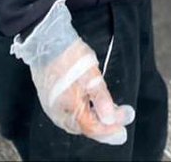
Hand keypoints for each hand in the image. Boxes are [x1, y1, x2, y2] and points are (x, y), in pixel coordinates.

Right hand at [11, 0, 133, 144]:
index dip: (109, 130)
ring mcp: (52, 107)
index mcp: (69, 109)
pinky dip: (83, 113)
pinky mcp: (49, 100)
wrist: (46, 41)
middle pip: (84, 127)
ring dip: (93, 120)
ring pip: (76, 121)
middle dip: (103, 126)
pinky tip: (90, 106)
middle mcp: (58, 114)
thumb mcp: (91, 75)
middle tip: (119, 121)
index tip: (123, 128)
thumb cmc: (68, 56)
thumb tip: (111, 119)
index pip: (92, 128)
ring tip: (108, 114)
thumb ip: (101, 99)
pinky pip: (68, 113)